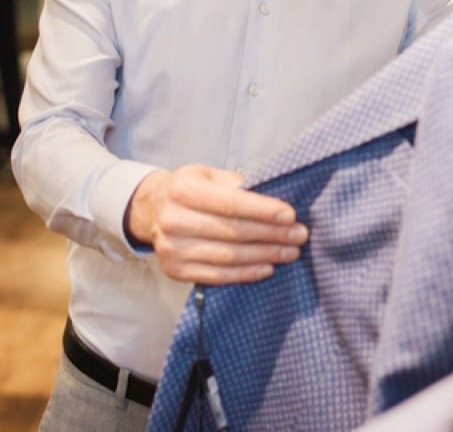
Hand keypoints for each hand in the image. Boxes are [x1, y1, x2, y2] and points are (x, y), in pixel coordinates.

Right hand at [126, 165, 306, 284]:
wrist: (153, 210)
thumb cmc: (191, 189)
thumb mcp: (210, 175)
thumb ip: (239, 185)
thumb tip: (279, 200)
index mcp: (183, 189)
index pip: (231, 204)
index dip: (264, 211)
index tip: (290, 215)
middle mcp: (173, 220)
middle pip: (233, 232)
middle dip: (271, 235)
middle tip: (299, 235)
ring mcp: (171, 248)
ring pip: (228, 257)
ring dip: (265, 256)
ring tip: (290, 252)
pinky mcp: (174, 270)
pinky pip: (217, 276)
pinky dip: (246, 273)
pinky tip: (267, 267)